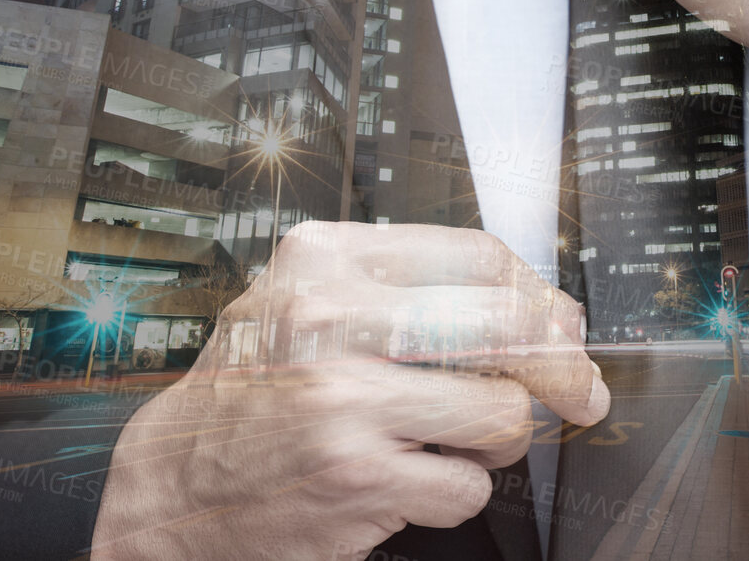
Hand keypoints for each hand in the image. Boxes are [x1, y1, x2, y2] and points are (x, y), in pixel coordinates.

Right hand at [90, 222, 607, 559]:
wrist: (168, 490)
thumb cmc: (250, 393)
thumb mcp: (303, 304)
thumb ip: (403, 288)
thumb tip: (540, 307)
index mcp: (324, 260)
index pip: (480, 257)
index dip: (542, 297)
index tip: (565, 325)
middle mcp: (333, 319)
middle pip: (511, 327)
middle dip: (564, 368)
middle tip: (579, 393)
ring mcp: (345, 401)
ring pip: (503, 414)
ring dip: (495, 440)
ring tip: (445, 439)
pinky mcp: (358, 477)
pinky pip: (469, 486)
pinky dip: (454, 491)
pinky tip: (407, 478)